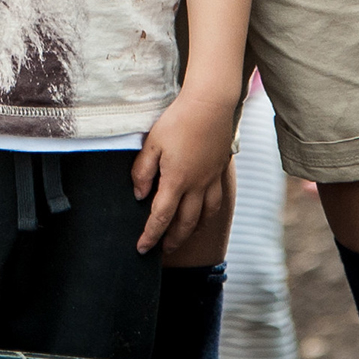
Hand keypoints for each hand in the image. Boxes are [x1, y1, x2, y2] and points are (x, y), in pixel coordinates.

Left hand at [131, 87, 235, 253]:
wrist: (210, 107)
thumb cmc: (177, 122)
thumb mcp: (152, 143)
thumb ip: (143, 171)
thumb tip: (139, 196)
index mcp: (177, 181)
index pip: (161, 217)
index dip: (150, 235)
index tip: (142, 249)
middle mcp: (197, 187)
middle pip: (185, 223)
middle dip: (172, 240)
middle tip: (162, 251)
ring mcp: (211, 180)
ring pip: (204, 216)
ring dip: (192, 231)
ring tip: (182, 237)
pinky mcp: (219, 172)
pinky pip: (216, 202)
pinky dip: (208, 215)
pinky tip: (203, 214)